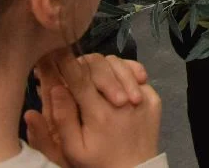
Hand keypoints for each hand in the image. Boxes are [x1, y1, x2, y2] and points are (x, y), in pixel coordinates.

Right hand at [28, 52, 160, 167]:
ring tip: (93, 76)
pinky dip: (124, 72)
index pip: (78, 76)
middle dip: (82, 61)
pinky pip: (137, 74)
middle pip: (99, 64)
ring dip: (103, 66)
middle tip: (72, 68)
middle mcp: (122, 100)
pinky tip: (117, 80)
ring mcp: (142, 97)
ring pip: (119, 64)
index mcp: (98, 113)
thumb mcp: (73, 149)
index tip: (54, 52)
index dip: (65, 61)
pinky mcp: (154, 98)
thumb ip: (62, 118)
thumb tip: (55, 88)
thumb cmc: (98, 162)